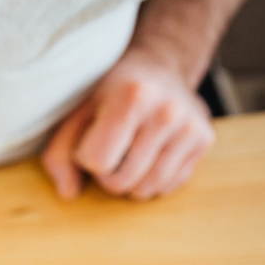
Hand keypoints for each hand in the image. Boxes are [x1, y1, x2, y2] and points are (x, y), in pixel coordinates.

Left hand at [42, 49, 215, 200]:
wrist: (158, 69)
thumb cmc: (108, 97)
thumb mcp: (75, 115)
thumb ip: (59, 155)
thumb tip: (68, 195)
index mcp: (131, 98)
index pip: (97, 162)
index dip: (87, 157)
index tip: (93, 138)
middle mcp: (167, 111)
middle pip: (121, 181)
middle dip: (108, 174)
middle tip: (112, 149)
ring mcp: (190, 126)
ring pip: (147, 189)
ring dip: (130, 182)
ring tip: (129, 154)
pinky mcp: (205, 140)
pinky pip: (170, 186)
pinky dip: (153, 181)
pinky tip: (151, 155)